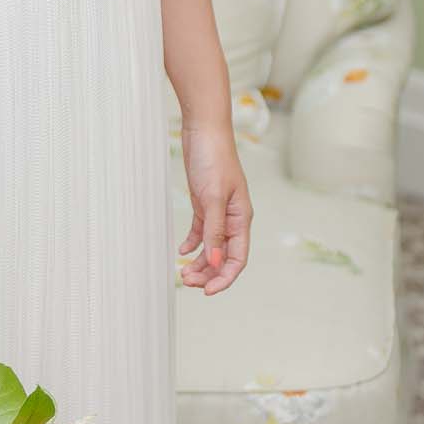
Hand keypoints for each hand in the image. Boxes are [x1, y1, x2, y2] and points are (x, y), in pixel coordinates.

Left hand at [175, 119, 251, 295]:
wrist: (204, 131)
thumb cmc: (214, 159)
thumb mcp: (213, 198)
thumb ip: (215, 231)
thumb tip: (217, 263)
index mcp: (241, 218)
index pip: (238, 258)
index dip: (225, 278)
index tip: (207, 292)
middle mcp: (232, 219)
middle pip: (224, 256)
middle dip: (208, 273)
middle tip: (186, 281)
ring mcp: (219, 212)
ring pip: (212, 247)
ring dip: (199, 262)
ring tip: (182, 272)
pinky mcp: (205, 204)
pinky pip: (201, 231)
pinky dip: (192, 244)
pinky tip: (182, 251)